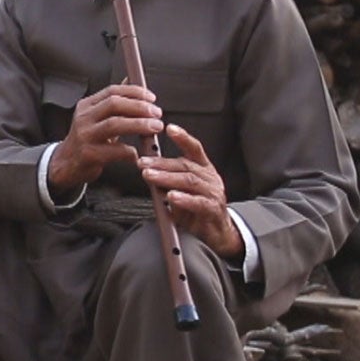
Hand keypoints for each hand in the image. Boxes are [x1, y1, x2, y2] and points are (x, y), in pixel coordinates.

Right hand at [48, 84, 163, 193]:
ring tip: (155, 128)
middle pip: (114, 104)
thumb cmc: (87, 140)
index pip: (112, 91)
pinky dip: (130, 152)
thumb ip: (113, 101)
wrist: (67, 164)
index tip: (151, 98)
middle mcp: (84, 118)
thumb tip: (130, 80)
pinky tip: (136, 154)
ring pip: (114, 124)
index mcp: (87, 106)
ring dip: (139, 125)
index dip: (134, 92)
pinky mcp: (88, 154)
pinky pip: (115, 150)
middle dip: (139, 107)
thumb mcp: (96, 117)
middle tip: (157, 113)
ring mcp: (85, 136)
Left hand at [139, 124, 244, 259]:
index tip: (169, 127)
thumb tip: (147, 170)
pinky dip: (184, 199)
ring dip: (167, 178)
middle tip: (142, 162)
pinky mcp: (213, 210)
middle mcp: (210, 177)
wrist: (217, 233)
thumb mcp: (181, 191)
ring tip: (150, 177)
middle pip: (185, 165)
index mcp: (203, 169)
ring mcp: (213, 193)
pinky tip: (172, 197)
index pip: (194, 148)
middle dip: (161, 163)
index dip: (183, 137)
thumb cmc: (196, 210)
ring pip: (189, 181)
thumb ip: (167, 181)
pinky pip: (198, 202)